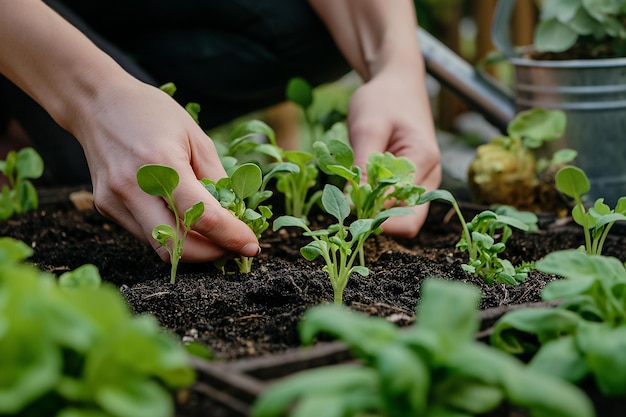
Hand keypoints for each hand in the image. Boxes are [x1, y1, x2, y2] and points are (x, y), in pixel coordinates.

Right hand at [73, 79, 259, 261]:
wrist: (96, 102)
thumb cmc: (151, 113)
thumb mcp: (195, 136)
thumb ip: (216, 178)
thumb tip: (235, 215)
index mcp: (162, 163)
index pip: (204, 217)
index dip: (232, 237)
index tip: (251, 245)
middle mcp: (133, 188)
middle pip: (179, 247)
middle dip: (212, 254)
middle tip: (233, 247)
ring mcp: (115, 201)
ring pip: (160, 247)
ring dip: (192, 249)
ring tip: (213, 236)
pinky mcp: (106, 207)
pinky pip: (145, 234)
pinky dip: (170, 235)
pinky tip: (183, 220)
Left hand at [347, 66, 441, 237]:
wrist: (397, 83)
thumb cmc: (382, 100)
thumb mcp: (367, 128)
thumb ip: (363, 167)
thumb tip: (351, 206)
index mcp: (424, 160)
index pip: (404, 212)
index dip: (374, 218)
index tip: (347, 208)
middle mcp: (430, 177)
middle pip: (409, 223)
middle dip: (377, 222)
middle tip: (347, 208)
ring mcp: (423, 181)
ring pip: (401, 216)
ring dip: (375, 212)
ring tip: (352, 193)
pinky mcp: (412, 182)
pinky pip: (396, 204)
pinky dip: (376, 202)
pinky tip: (359, 188)